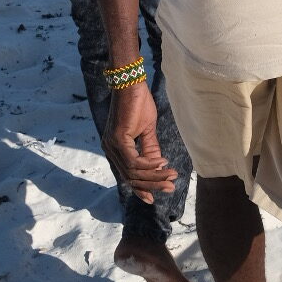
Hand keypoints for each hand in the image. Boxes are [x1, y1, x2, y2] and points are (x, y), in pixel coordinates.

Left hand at [103, 82, 175, 202]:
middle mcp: (110, 149)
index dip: (140, 188)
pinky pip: (134, 161)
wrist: (131, 84)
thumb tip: (158, 166)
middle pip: (130, 177)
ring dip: (154, 176)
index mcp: (115, 148)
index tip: (153, 198)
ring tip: (171, 175)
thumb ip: (150, 149)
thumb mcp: (146, 129)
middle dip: (152, 185)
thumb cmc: (138, 103)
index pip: (127, 175)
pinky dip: (149, 165)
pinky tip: (162, 163)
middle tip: (171, 186)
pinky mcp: (118, 139)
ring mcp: (112, 145)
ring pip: (133, 172)